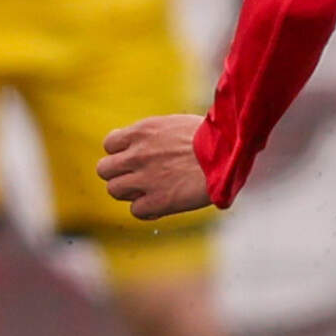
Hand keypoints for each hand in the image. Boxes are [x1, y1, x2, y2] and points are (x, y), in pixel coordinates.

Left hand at [96, 113, 215, 220]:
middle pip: (105, 170)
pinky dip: (146, 209)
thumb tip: (147, 145)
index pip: (110, 144)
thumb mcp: (176, 125)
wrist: (230, 154)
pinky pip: (136, 210)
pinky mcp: (158, 201)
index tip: (135, 157)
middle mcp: (137, 155)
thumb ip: (154, 136)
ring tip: (150, 190)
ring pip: (114, 190)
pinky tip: (161, 205)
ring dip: (130, 191)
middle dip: (119, 174)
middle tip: (138, 176)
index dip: (121, 153)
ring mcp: (145, 179)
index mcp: (142, 132)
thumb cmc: (214, 137)